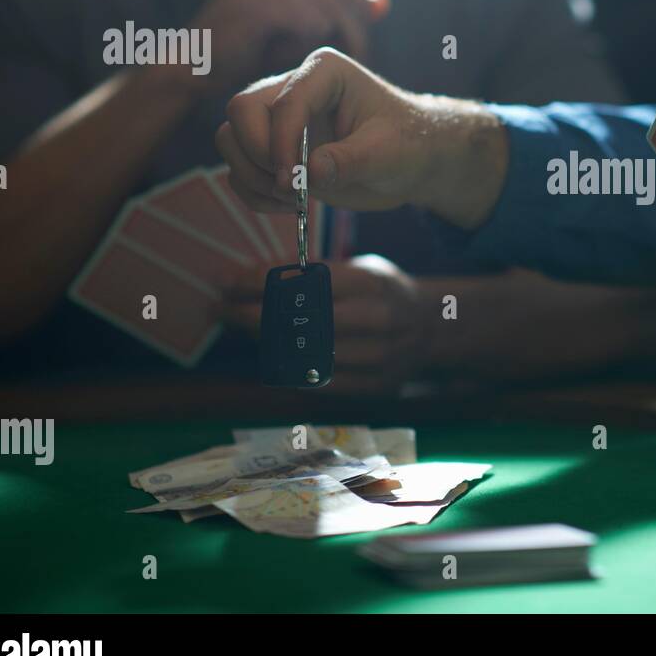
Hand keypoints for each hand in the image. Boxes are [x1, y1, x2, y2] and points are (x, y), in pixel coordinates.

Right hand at [186, 0, 388, 93]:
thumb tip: (384, 3)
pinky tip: (286, 59)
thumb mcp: (301, 30)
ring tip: (317, 65)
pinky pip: (311, 23)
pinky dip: (305, 47)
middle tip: (355, 56)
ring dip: (332, 41)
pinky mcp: (264, 1)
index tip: (355, 35)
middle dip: (354, 20)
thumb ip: (342, 14)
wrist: (192, 66)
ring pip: (331, 6)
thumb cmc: (248, 52)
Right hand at [215, 47, 507, 227]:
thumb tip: (309, 173)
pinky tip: (289, 205)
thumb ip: (351, 160)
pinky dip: (254, 193)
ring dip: (252, 175)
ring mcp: (280, 120)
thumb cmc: (409, 143)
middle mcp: (295, 88)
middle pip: (241, 111)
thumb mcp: (390, 153)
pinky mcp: (275, 150)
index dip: (281, 141)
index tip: (294, 180)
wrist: (413, 159)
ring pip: (231, 139)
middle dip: (259, 154)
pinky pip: (239, 169)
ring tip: (293, 197)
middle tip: (292, 186)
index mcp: (324, 73)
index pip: (284, 101)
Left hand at [221, 254, 429, 392]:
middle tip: (223, 308)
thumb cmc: (384, 292)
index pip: (305, 282)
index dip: (262, 283)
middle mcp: (379, 320)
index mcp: (373, 283)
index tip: (229, 281)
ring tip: (243, 328)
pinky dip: (291, 369)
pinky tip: (273, 355)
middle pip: (301, 320)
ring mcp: (380, 357)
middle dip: (253, 314)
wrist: (432, 328)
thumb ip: (312, 274)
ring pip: (307, 354)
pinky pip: (321, 382)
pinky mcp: (376, 386)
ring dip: (267, 342)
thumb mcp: (359, 269)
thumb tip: (244, 275)